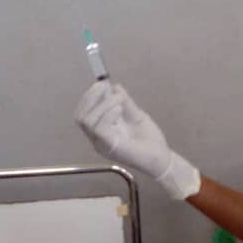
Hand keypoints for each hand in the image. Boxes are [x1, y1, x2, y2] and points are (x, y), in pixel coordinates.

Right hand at [75, 82, 199, 199]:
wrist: (162, 158)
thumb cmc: (149, 140)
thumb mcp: (136, 116)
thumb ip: (125, 103)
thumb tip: (115, 86)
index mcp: (101, 131)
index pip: (83, 113)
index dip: (89, 97)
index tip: (102, 83)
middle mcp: (97, 139)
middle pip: (80, 116)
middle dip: (90, 97)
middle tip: (105, 87)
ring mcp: (102, 144)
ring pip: (87, 120)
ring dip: (102, 104)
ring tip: (119, 101)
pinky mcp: (110, 147)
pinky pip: (99, 128)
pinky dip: (107, 114)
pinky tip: (119, 109)